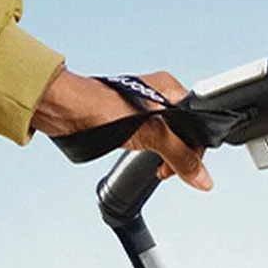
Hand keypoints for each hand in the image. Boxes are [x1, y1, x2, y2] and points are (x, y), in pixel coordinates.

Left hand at [30, 66, 212, 188]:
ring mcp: (144, 109)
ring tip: (156, 166)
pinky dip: (152, 152)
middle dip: (180, 156)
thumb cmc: (100, 107)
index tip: (187, 169)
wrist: (64, 109)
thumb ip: (180, 157)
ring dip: (165, 156)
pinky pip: (152, 140)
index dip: (195, 150)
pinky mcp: (129, 120)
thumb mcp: (151, 134)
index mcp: (170, 88)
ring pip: (168, 139)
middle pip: (185, 133)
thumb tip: (203, 178)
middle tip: (166, 171)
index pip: (198, 123)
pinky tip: (143, 157)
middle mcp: (160, 96)